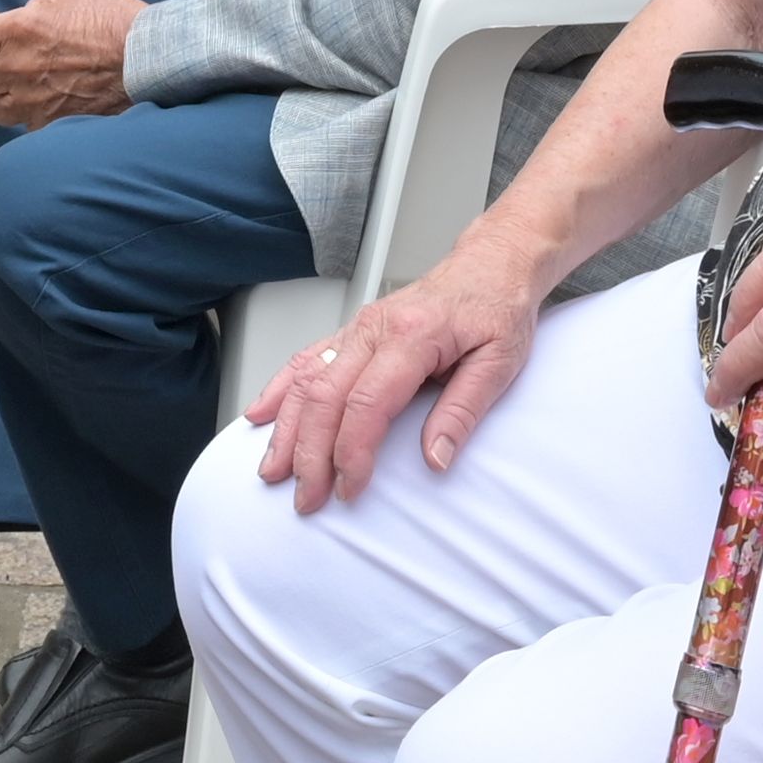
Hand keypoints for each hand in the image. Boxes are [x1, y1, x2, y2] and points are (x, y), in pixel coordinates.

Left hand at [0, 0, 141, 126]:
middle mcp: (17, 68)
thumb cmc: (113, 21)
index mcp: (17, 30)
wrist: (147, 58)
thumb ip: (33, 10)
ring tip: (18, 89)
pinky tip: (46, 104)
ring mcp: (33, 101)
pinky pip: (24, 126)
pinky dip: (29, 117)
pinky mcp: (52, 124)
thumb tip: (16, 21)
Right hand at [249, 244, 542, 507]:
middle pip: (325, 397)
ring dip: (287, 429)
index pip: (367, 403)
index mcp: (412, 336)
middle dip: (309, 454)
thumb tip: (436, 458)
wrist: (491, 264)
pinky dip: (280, 389)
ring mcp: (358, 328)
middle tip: (308, 497)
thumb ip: (465, 410)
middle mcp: (375, 329)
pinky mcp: (353, 331)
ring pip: (307, 380)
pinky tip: (262, 415)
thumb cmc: (497, 307)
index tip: (349, 488)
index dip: (352, 452)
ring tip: (273, 470)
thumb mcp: (500, 361)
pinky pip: (307, 359)